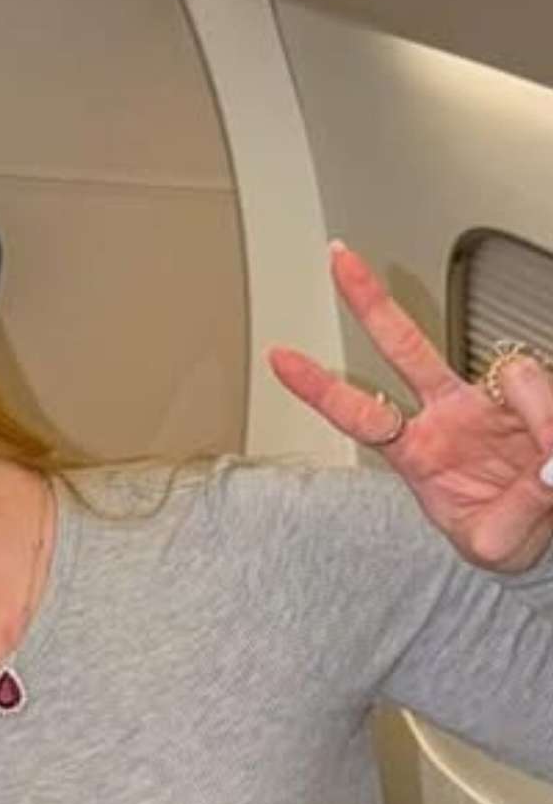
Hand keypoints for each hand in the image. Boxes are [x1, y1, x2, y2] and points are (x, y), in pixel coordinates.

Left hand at [269, 241, 552, 572]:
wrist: (547, 534)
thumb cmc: (502, 533)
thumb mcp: (495, 544)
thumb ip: (517, 511)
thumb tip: (548, 466)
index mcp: (416, 452)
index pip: (361, 414)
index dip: (319, 387)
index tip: (279, 357)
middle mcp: (447, 414)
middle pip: (402, 346)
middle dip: (370, 302)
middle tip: (339, 259)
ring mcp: (490, 400)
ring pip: (509, 373)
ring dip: (536, 411)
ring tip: (548, 460)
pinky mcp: (535, 397)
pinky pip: (545, 389)